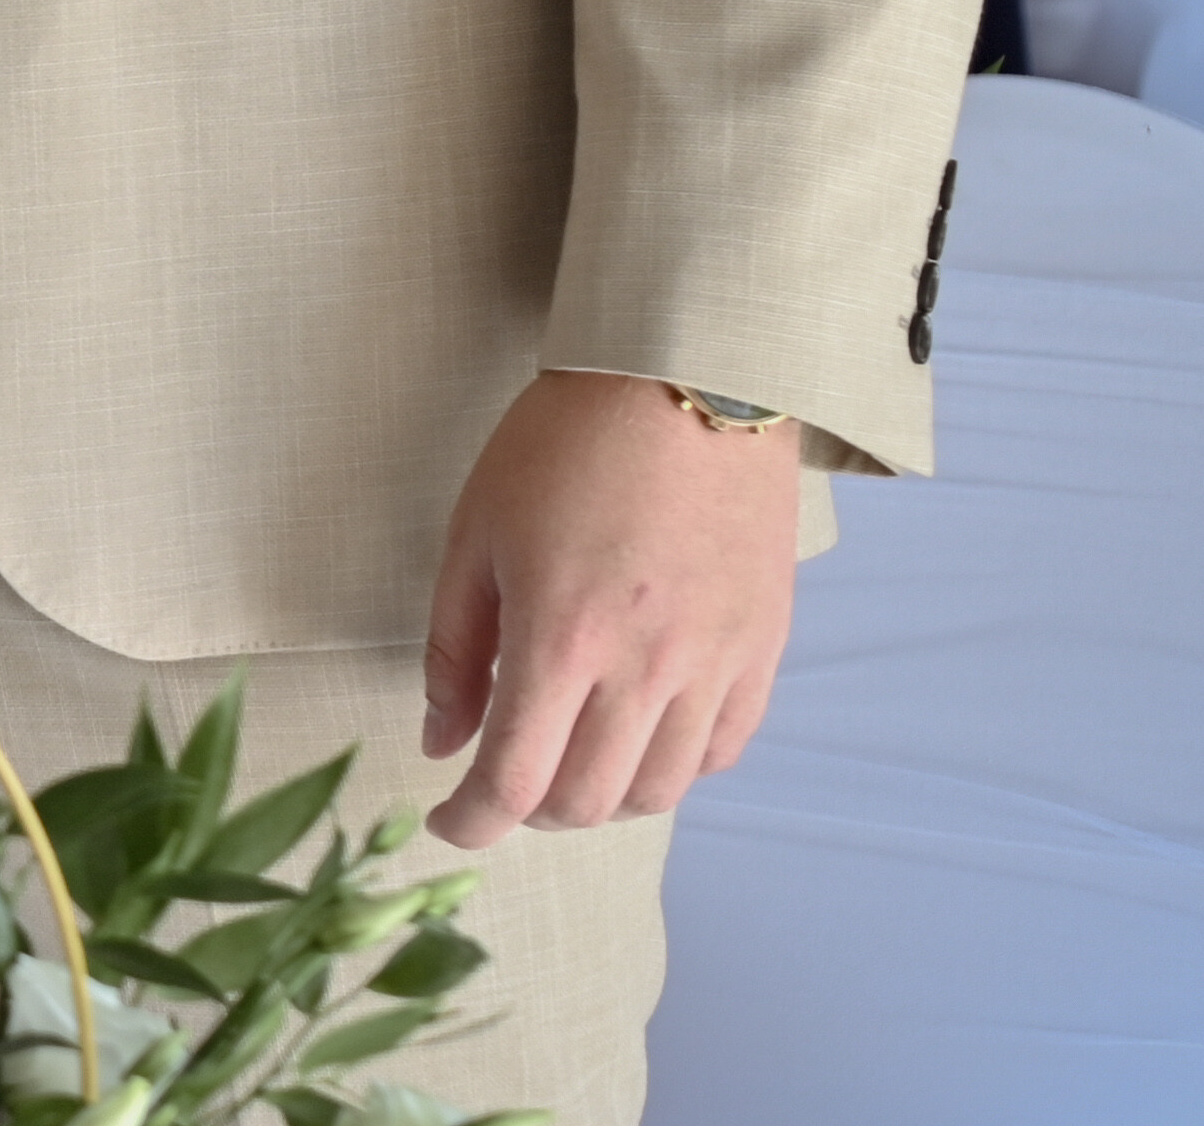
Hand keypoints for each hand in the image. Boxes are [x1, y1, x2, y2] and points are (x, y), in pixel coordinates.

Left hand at [418, 367, 800, 848]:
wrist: (685, 381)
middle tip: (499, 778)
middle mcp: (646, 670)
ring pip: (658, 792)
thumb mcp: (474, 534)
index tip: (446, 822)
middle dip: (528, 811)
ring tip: (567, 757)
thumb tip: (441, 741)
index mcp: (561, 639)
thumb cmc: (564, 446)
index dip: (470, 823)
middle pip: (586, 802)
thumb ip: (452, 650)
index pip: (513, 784)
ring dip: (601, 796)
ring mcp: (715, 665)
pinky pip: (720, 752)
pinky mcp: (762, 650)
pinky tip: (637, 733)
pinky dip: (672, 766)